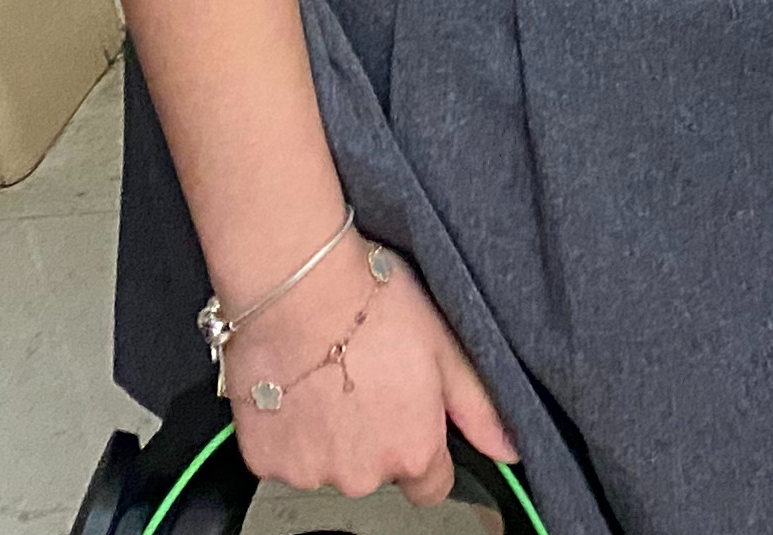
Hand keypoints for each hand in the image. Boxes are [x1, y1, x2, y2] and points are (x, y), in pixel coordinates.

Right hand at [229, 239, 520, 504]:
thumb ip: (480, 409)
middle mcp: (361, 474)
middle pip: (375, 473)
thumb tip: (510, 450)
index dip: (422, 450)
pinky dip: (287, 431)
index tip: (408, 417)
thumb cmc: (373, 304)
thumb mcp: (445, 348)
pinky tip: (293, 385)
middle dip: (372, 437)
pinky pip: (281, 457)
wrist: (296, 285)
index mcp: (412, 451)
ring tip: (325, 377)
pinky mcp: (262, 459)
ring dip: (328, 435)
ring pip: (327, 464)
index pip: (430, 487)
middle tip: (364, 378)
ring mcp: (308, 471)